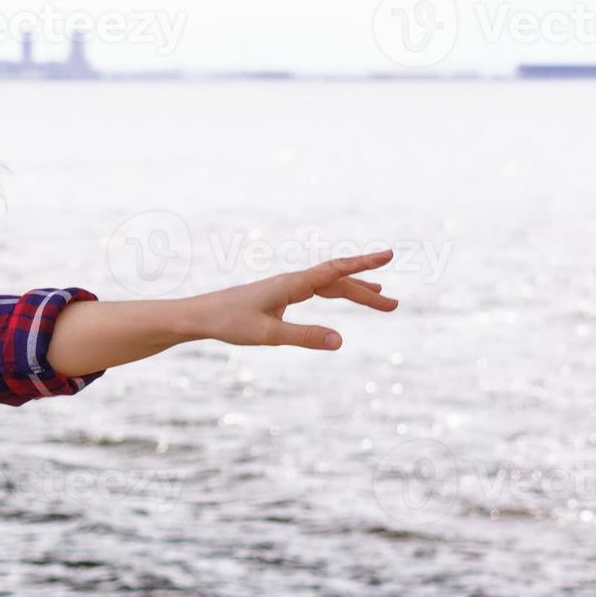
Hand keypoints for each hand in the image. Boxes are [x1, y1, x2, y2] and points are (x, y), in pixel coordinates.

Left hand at [186, 249, 398, 350]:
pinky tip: (342, 298)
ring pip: (328, 286)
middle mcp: (292, 282)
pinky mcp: (280, 297)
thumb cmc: (230, 323)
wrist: (200, 316)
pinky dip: (335, 293)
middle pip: (337, 282)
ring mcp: (286, 288)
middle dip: (367, 292)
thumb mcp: (269, 335)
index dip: (363, 263)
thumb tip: (340, 341)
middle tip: (395, 305)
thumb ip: (305, 336)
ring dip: (355, 293)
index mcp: (292, 284)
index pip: (335, 270)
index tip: (388, 255)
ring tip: (383, 300)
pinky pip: (316, 291)